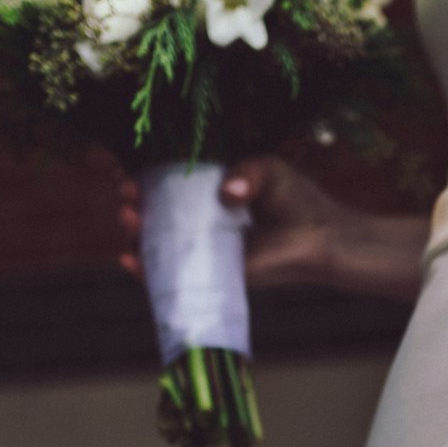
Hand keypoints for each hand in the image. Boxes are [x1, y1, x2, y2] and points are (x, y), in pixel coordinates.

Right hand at [117, 157, 344, 289]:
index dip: (140, 181)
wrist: (321, 237)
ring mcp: (204, 251)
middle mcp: (201, 223)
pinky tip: (130, 260)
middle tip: (126, 197)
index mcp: (208, 194)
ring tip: (130, 219)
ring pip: (156, 247)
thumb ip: (243, 170)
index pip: (163, 187)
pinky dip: (145, 272)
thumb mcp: (266, 169)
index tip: (125, 175)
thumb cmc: (297, 200)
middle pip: (152, 217)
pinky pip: (172, 277)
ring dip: (133, 235)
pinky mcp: (212, 276)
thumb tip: (225, 192)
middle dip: (131, 206)